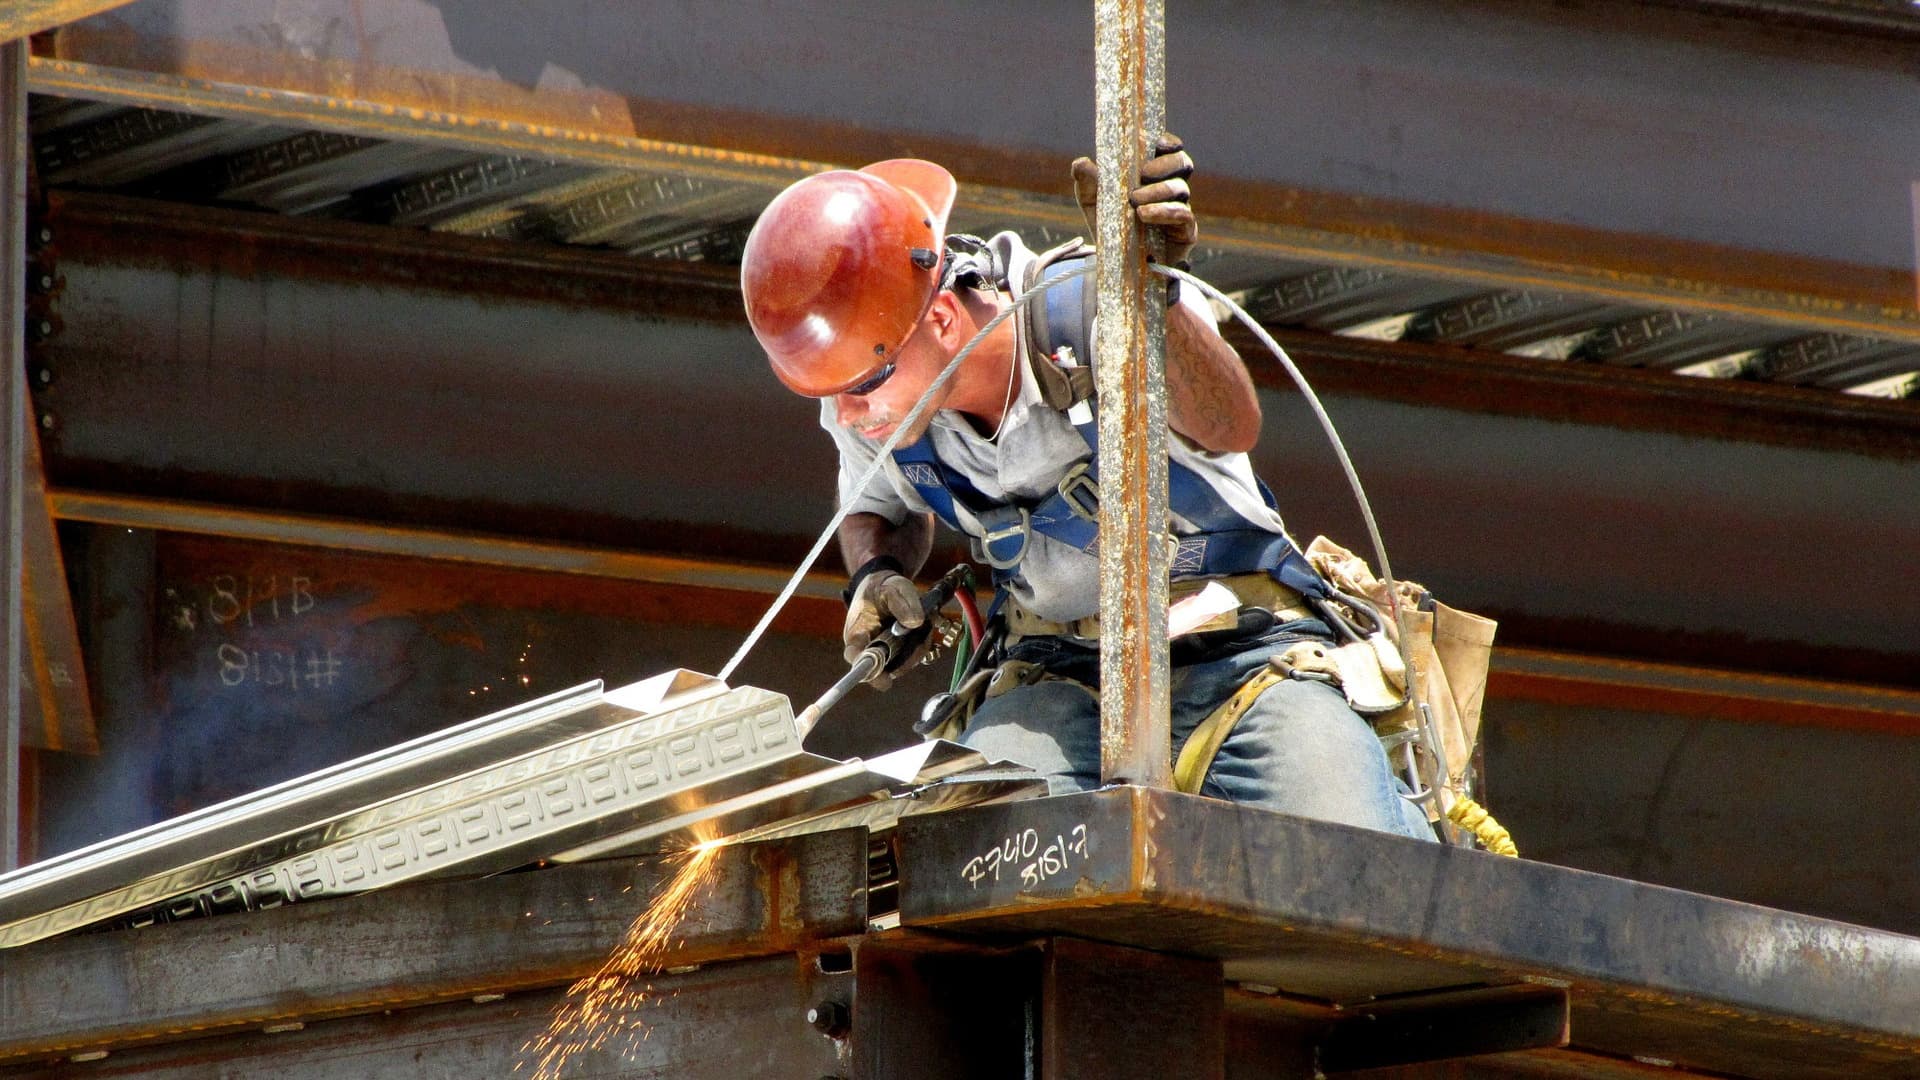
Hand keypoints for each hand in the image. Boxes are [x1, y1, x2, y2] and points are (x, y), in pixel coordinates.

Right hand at [842, 570, 925, 689]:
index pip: (856, 657)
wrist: (883, 588)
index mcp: (856, 632)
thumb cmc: (883, 588)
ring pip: (899, 667)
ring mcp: (880, 654)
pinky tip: (921, 631)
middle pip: (882, 669)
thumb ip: (903, 602)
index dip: (869, 670)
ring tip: (921, 624)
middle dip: (905, 658)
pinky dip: (919, 648)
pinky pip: (909, 661)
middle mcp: (865, 648)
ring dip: (915, 650)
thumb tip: (915, 622)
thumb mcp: (894, 587)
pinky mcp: (893, 656)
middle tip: (921, 634)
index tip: (884, 679)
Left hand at [1070, 133, 1196, 265]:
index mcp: (1154, 175)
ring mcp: (1180, 210)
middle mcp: (1171, 189)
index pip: (1171, 151)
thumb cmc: (1111, 228)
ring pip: (1181, 189)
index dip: (1168, 143)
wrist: (1118, 267)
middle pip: (1183, 164)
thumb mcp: (1095, 203)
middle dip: (1165, 164)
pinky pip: (1183, 215)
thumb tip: (1080, 163)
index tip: (1156, 143)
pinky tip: (1145, 214)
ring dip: (1158, 191)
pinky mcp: (1185, 233)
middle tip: (1143, 173)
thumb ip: (1088, 182)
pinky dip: (1164, 212)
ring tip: (1135, 203)